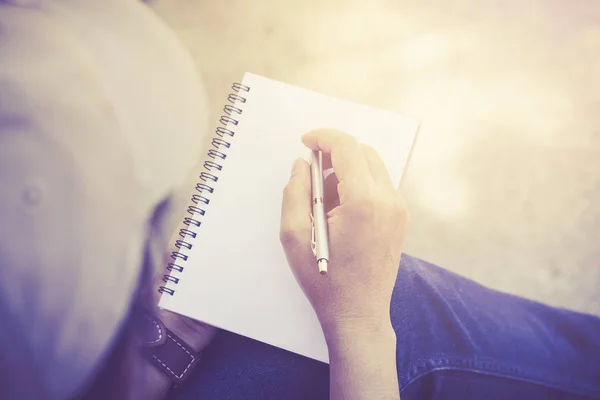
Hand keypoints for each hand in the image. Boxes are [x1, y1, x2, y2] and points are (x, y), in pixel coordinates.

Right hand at [279, 129, 408, 338]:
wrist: (358, 314)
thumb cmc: (324, 280)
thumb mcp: (294, 235)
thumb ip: (295, 192)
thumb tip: (302, 165)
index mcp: (363, 203)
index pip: (347, 148)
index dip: (323, 137)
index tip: (305, 141)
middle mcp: (388, 201)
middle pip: (363, 152)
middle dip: (335, 153)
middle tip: (312, 174)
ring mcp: (399, 210)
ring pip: (373, 167)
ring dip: (347, 170)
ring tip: (324, 201)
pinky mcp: (400, 219)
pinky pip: (379, 185)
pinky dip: (358, 184)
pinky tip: (340, 211)